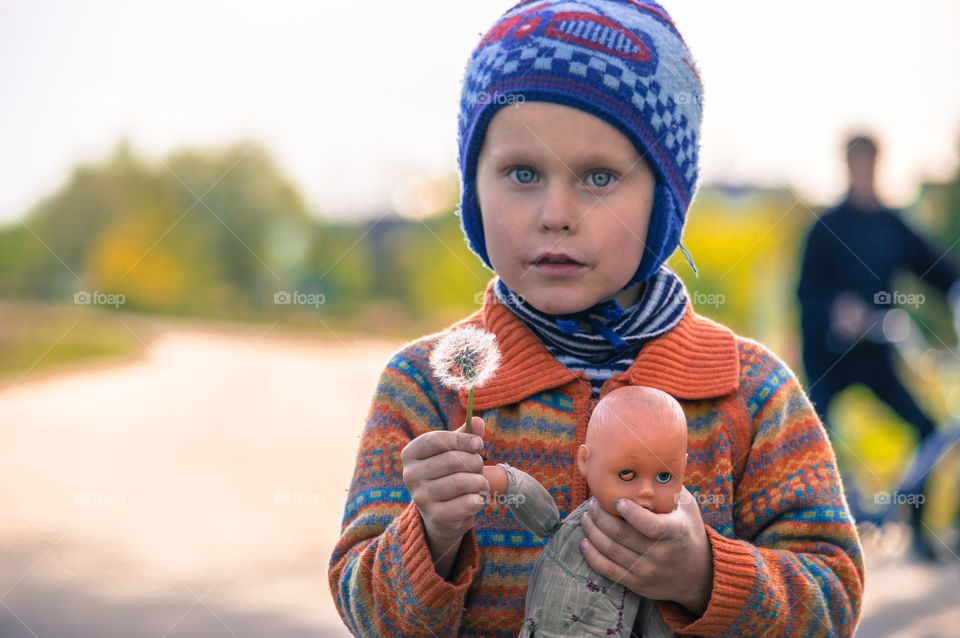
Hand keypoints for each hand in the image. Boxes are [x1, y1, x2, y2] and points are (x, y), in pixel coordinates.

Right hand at [400, 417, 488, 545]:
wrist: (442, 514)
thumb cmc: (448, 474)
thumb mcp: (454, 451)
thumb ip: (466, 435)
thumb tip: (477, 421)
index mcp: (410, 454)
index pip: (436, 440)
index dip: (462, 439)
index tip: (479, 444)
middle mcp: (410, 475)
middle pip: (452, 460)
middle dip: (475, 462)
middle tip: (479, 467)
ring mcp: (421, 498)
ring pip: (462, 481)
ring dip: (480, 481)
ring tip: (481, 483)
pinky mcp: (436, 517)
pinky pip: (468, 502)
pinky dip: (479, 499)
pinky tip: (476, 499)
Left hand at [579, 488, 712, 615]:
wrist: (697, 574)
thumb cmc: (687, 531)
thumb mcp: (687, 508)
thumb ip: (670, 486)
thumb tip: (659, 454)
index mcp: (675, 533)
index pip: (649, 525)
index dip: (630, 513)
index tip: (617, 501)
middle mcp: (661, 554)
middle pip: (621, 535)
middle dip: (600, 516)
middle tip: (593, 503)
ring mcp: (648, 571)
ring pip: (611, 550)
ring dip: (593, 531)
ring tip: (587, 517)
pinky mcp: (637, 584)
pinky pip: (608, 570)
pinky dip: (592, 555)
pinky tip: (585, 541)